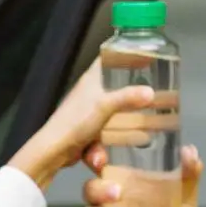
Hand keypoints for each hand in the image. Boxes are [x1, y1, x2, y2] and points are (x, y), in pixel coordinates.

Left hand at [8, 59, 155, 190]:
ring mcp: (89, 112)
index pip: (109, 58)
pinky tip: (114, 152)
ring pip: (114, 113)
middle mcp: (90, 93)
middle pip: (116, 86)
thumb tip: (150, 92)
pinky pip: (106, 134)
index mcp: (91, 79)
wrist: (53, 151)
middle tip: (152, 93)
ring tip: (143, 130)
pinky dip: (107, 145)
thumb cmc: (74, 122)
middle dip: (132, 91)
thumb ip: (127, 98)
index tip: (145, 54)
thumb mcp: (104, 106)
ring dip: (125, 126)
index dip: (125, 54)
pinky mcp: (88, 131)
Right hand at [80, 145, 205, 206]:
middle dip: (99, 190)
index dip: (93, 157)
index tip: (101, 159)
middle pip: (90, 191)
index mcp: (122, 181)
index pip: (99, 164)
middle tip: (118, 192)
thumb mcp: (184, 194)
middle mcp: (108, 202)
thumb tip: (189, 152)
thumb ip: (188, 174)